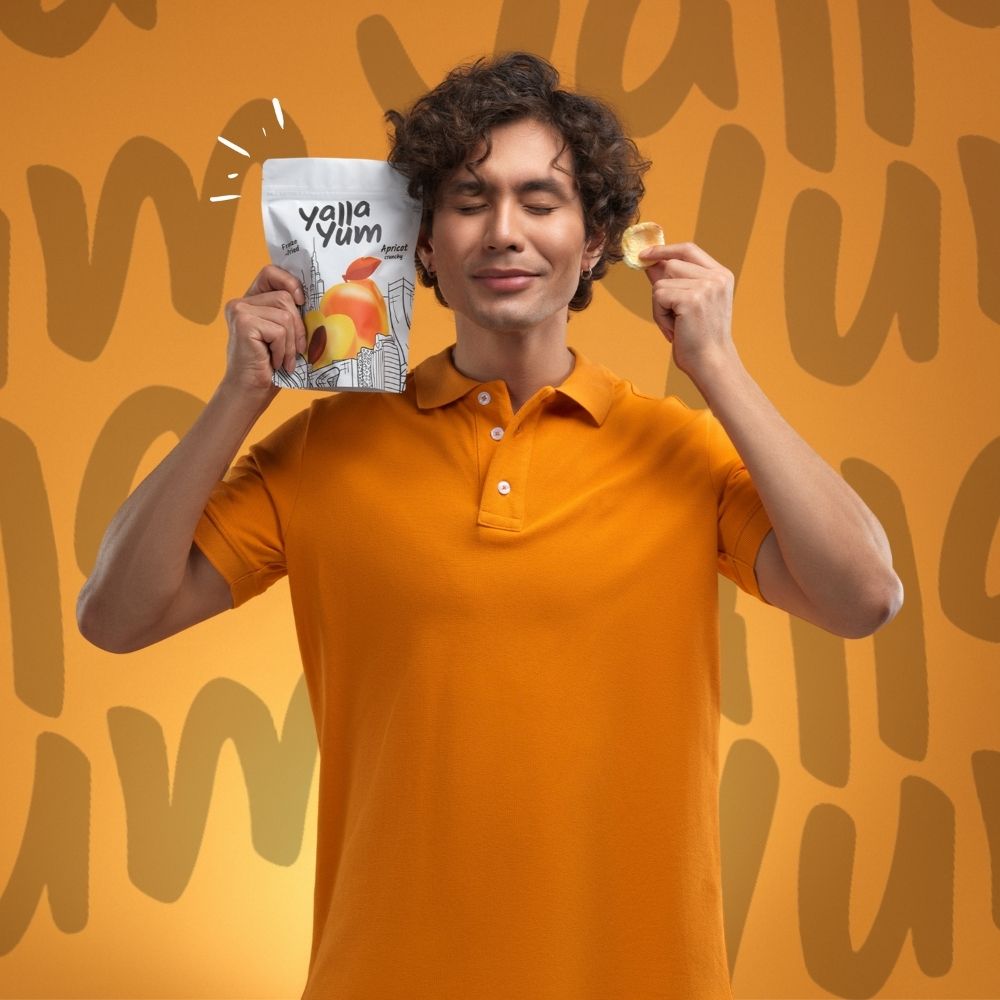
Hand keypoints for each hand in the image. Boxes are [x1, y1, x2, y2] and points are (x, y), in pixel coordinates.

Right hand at [221, 265, 306, 393]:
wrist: (250, 391)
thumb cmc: (270, 367)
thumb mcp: (284, 334)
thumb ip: (290, 314)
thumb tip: (318, 300)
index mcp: (251, 301)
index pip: (270, 272)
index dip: (290, 281)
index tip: (301, 301)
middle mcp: (241, 302)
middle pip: (285, 298)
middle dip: (297, 327)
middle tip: (294, 351)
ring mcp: (240, 310)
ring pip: (285, 315)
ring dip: (290, 343)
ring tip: (282, 359)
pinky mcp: (243, 323)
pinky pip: (280, 331)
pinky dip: (283, 350)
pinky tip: (273, 362)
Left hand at [641, 242, 736, 385]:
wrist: (711, 363)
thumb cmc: (699, 339)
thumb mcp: (690, 304)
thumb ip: (674, 281)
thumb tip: (650, 262)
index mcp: (721, 275)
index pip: (688, 249)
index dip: (665, 249)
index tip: (645, 254)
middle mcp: (716, 277)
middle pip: (670, 265)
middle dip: (662, 289)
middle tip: (673, 316)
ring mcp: (705, 286)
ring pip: (660, 283)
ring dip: (660, 306)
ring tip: (677, 324)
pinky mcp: (691, 299)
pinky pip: (658, 296)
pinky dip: (659, 315)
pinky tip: (675, 329)